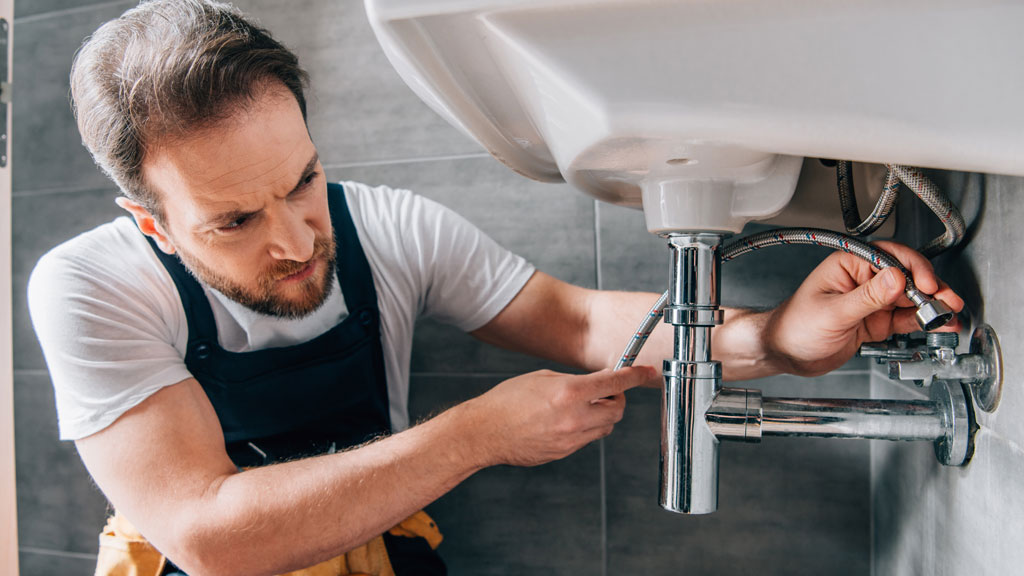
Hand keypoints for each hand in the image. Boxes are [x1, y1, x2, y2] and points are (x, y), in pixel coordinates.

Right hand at [464, 366, 655, 467]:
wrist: (484, 432)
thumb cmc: (507, 401)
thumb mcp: (542, 378)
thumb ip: (574, 381)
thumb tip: (597, 383)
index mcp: (569, 392)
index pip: (615, 383)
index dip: (635, 376)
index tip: (647, 372)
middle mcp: (574, 417)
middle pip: (617, 410)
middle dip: (616, 399)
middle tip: (605, 392)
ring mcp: (570, 439)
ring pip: (605, 428)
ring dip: (602, 416)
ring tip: (579, 407)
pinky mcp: (564, 453)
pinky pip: (587, 440)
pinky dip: (585, 429)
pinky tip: (564, 421)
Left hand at [764, 241, 963, 376]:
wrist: (785, 353)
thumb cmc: (794, 327)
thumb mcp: (833, 312)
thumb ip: (866, 298)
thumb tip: (895, 279)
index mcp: (848, 264)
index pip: (889, 257)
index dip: (912, 268)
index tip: (926, 284)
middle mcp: (862, 279)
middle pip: (906, 276)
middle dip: (930, 288)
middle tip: (946, 301)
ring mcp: (871, 300)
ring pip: (910, 298)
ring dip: (930, 305)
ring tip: (948, 314)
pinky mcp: (875, 320)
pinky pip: (904, 318)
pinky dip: (921, 321)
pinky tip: (936, 324)